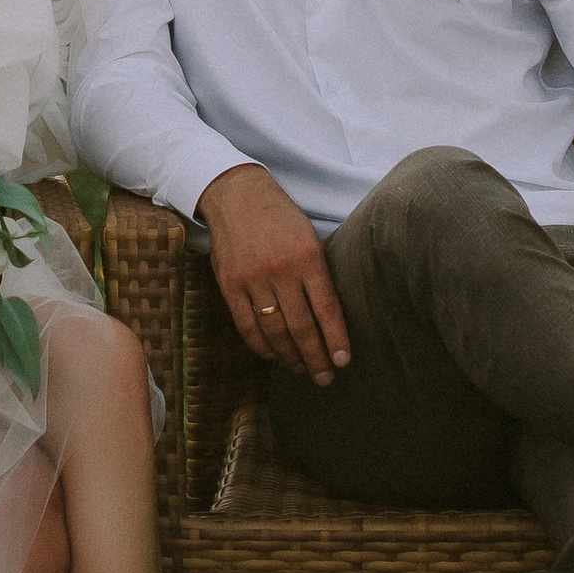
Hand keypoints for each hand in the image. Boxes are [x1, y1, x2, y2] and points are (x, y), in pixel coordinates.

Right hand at [198, 163, 349, 383]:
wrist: (237, 194)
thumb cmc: (280, 217)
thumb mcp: (309, 237)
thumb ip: (318, 274)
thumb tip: (332, 320)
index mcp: (308, 256)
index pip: (327, 309)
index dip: (336, 340)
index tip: (343, 362)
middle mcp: (281, 270)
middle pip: (301, 327)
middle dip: (315, 358)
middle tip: (324, 377)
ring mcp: (253, 279)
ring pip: (275, 331)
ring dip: (290, 357)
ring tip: (301, 369)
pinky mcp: (230, 284)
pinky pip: (247, 326)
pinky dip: (261, 346)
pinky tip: (273, 355)